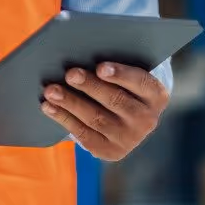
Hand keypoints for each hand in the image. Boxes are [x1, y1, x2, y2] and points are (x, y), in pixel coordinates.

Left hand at [40, 63, 168, 161]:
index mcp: (156, 95)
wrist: (126, 120)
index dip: (121, 75)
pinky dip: (64, 118)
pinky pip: (84, 134)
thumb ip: (111, 67)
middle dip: (90, 86)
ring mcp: (130, 138)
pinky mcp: (111, 151)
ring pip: (96, 118)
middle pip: (115, 100)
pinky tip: (49, 107)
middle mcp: (147, 120)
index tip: (100, 67)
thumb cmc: (120, 85)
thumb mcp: (125, 75)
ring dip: (70, 103)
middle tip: (69, 74)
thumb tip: (81, 52)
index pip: (141, 82)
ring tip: (51, 90)